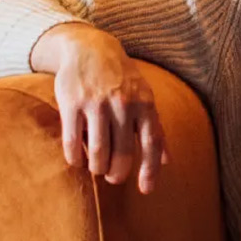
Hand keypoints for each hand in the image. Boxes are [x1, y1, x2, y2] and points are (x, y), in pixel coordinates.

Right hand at [34, 23, 169, 193]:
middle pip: (124, 152)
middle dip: (118, 172)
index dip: (150, 169)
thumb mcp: (146, 99)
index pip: (152, 143)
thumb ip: (156, 129)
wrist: (92, 50)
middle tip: (113, 177)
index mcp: (145, 105)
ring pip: (99, 150)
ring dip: (97, 167)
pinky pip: (74, 140)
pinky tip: (77, 161)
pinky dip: (75, 157)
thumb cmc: (123, 81)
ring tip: (97, 169)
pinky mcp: (72, 103)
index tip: (146, 190)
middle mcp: (124, 105)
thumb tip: (168, 161)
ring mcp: (97, 104)